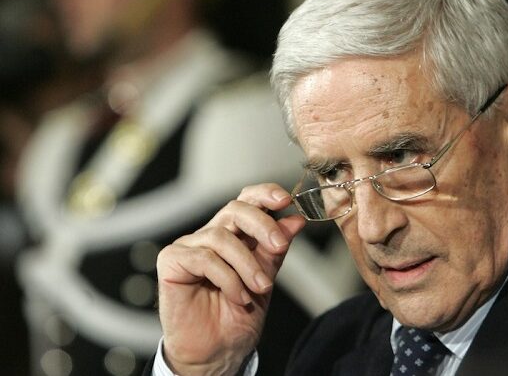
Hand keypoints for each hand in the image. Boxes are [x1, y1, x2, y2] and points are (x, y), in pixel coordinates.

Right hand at [156, 183, 305, 374]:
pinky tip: (237, 296)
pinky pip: (204, 258)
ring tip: (259, 288)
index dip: (264, 194)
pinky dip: (227, 278)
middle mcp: (211, 235)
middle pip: (235, 209)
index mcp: (234, 235)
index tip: (286, 201)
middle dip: (262, 224)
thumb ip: (275, 250)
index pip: (247, 200)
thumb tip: (295, 221)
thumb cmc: (236, 318)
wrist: (217, 353)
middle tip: (280, 245)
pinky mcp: (171, 261)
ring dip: (247, 264)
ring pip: (222, 236)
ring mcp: (189, 247)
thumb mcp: (265, 279)